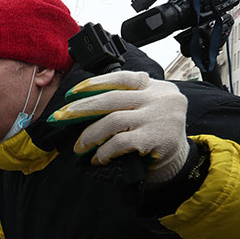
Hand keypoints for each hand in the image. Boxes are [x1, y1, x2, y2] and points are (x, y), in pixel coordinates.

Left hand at [48, 71, 189, 183]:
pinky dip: (104, 151)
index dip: (93, 84)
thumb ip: (123, 102)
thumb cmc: (153, 134)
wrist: (177, 160)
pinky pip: (120, 142)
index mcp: (155, 86)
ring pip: (113, 121)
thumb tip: (80, 106)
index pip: (121, 78)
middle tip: (61, 118)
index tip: (72, 93)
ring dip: (90, 135)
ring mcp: (159, 117)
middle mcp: (160, 97)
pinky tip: (98, 158)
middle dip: (81, 109)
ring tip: (80, 146)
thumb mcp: (144, 110)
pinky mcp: (156, 138)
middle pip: (112, 99)